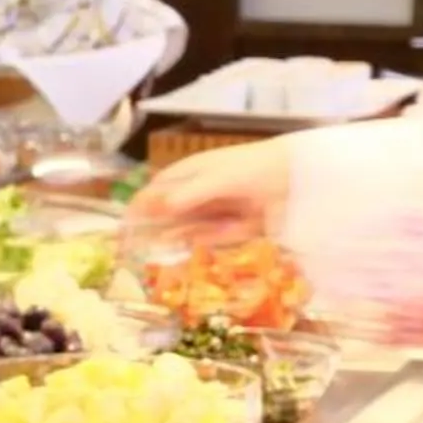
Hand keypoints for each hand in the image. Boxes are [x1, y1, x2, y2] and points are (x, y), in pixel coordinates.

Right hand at [126, 142, 291, 235]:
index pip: (156, 191)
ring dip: (173, 240)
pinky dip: (199, 245)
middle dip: (153, 230)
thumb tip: (160, 207)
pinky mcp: (234, 229)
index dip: (139, 207)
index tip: (123, 228)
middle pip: (168, 213)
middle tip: (135, 251)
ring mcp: (217, 211)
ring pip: (186, 229)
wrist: (299, 176)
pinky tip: (188, 250)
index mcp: (191, 173)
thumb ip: (191, 193)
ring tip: (156, 255)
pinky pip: (209, 239)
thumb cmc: (256, 167)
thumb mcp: (220, 178)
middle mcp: (200, 192)